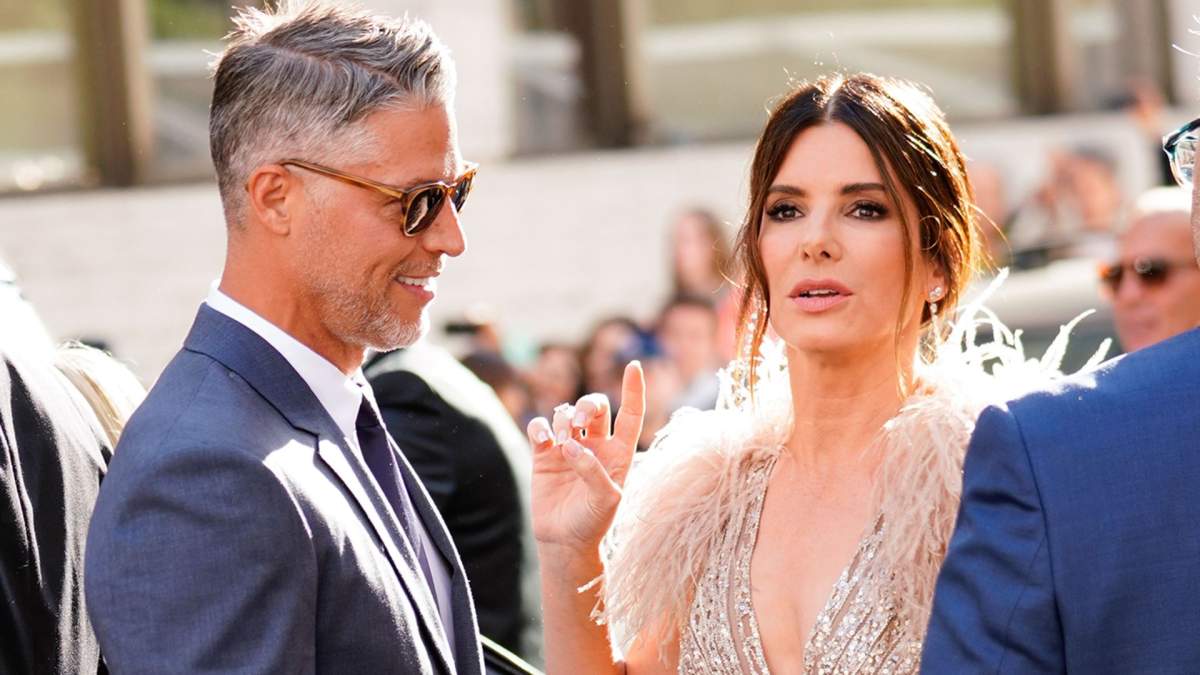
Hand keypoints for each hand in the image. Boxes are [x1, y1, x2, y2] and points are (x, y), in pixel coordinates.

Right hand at [527, 361, 644, 554]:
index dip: (633, 390)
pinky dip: (540, 427)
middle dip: (587, 405)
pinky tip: (542, 439)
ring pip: (565, 413)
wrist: (564, 541)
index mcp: (619, 453)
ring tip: (560, 440)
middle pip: (594, 407)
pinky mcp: (544, 455)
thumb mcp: (605, 500)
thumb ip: (594, 472)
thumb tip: (572, 446)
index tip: (633, 366)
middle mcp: (595, 445)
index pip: (630, 414)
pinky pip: (540, 427)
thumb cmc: (592, 522)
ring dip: (563, 419)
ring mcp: (568, 448)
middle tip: (579, 421)